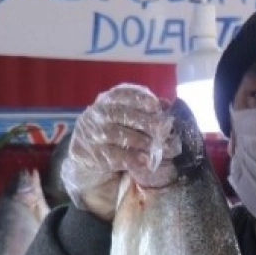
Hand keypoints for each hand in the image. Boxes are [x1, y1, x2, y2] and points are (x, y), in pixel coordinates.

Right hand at [62, 83, 169, 221]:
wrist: (88, 157)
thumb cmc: (116, 133)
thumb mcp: (126, 117)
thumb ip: (145, 110)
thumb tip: (167, 104)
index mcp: (107, 100)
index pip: (122, 93)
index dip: (140, 98)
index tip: (155, 105)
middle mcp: (97, 114)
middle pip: (122, 114)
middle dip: (145, 121)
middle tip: (163, 130)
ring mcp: (92, 134)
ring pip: (118, 134)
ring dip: (141, 141)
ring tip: (156, 147)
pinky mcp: (94, 154)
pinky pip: (115, 155)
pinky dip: (132, 158)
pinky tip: (145, 161)